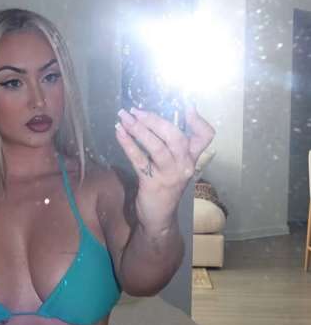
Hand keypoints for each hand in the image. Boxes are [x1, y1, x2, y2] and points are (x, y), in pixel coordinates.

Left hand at [115, 105, 214, 230]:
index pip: (205, 136)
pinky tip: (119, 132)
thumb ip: (172, 146)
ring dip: (139, 129)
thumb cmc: (166, 187)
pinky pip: (139, 160)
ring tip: (124, 118)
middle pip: (176, 137)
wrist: (159, 218)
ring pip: (157, 147)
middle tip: (136, 111)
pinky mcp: (152, 184)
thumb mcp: (176, 166)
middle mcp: (184, 165)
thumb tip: (159, 119)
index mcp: (191, 159)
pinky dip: (128, 144)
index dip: (198, 120)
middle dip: (155, 120)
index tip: (188, 106)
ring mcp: (169, 175)